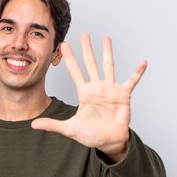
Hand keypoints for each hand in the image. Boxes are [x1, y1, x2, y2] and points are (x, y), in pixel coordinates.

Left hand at [31, 33, 146, 161]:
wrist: (108, 142)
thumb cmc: (91, 135)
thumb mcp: (70, 129)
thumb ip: (52, 125)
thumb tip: (33, 124)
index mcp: (84, 93)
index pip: (74, 71)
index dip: (69, 58)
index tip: (64, 45)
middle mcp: (97, 87)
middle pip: (90, 63)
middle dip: (86, 49)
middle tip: (84, 34)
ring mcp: (110, 89)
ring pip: (108, 66)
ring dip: (108, 52)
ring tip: (106, 38)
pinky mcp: (123, 95)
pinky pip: (132, 80)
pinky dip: (137, 72)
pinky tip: (143, 62)